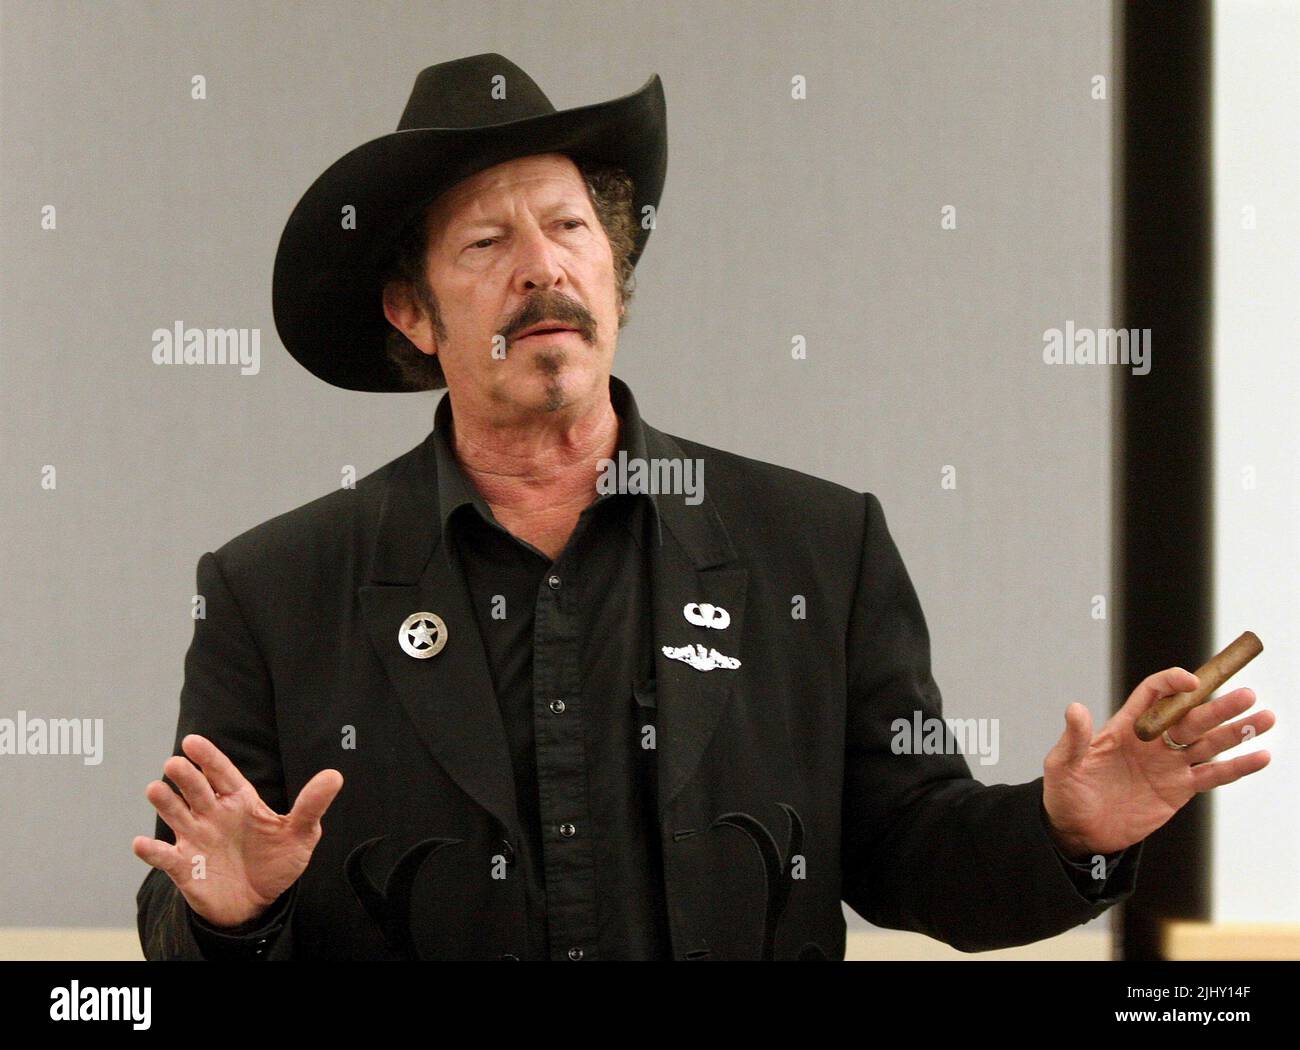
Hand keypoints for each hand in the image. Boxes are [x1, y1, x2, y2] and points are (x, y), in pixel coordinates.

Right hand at [132, 733, 343, 927]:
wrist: (258, 902)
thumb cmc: (277, 861)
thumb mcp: (301, 833)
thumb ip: (312, 805)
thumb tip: (335, 775)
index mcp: (239, 800)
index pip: (222, 773)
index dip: (208, 757)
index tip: (193, 741)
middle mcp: (213, 814)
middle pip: (196, 789)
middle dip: (185, 776)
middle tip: (175, 764)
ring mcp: (195, 838)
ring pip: (175, 814)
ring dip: (165, 803)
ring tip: (155, 790)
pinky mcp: (184, 866)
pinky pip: (164, 856)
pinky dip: (152, 851)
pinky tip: (143, 844)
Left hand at [1041, 667, 1273, 857]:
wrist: (1077, 831)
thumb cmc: (1065, 793)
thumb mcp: (1062, 764)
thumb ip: (1075, 738)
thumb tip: (1076, 708)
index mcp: (1124, 727)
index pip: (1153, 695)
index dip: (1172, 684)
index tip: (1193, 682)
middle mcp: (1152, 741)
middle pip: (1190, 716)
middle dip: (1218, 706)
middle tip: (1246, 695)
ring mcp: (1168, 765)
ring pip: (1208, 742)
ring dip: (1236, 730)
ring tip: (1265, 717)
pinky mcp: (1179, 790)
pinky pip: (1213, 775)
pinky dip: (1237, 766)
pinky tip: (1260, 756)